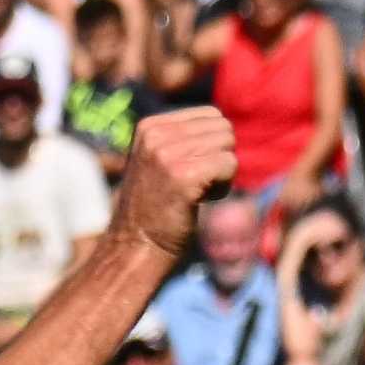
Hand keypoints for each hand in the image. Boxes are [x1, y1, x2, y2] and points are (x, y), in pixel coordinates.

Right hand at [111, 104, 236, 262]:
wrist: (135, 249)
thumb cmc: (154, 211)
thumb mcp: (158, 161)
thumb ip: (182, 138)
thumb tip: (222, 122)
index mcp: (150, 126)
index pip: (210, 115)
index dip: (211, 146)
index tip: (187, 173)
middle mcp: (156, 135)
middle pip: (223, 128)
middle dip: (218, 158)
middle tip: (194, 186)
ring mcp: (168, 154)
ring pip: (228, 146)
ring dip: (221, 174)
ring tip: (194, 194)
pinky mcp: (183, 176)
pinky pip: (229, 165)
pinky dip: (222, 188)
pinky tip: (199, 202)